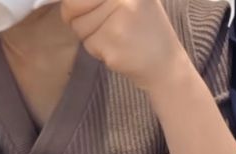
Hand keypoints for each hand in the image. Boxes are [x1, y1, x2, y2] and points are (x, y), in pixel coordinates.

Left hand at [61, 0, 189, 90]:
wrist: (166, 65)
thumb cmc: (145, 31)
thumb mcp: (131, 1)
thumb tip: (68, 1)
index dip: (74, 3)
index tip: (81, 9)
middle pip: (73, 5)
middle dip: (78, 19)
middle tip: (101, 27)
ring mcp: (118, 19)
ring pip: (78, 26)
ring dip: (91, 37)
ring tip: (115, 38)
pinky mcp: (112, 42)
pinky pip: (88, 44)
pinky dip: (98, 51)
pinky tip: (118, 49)